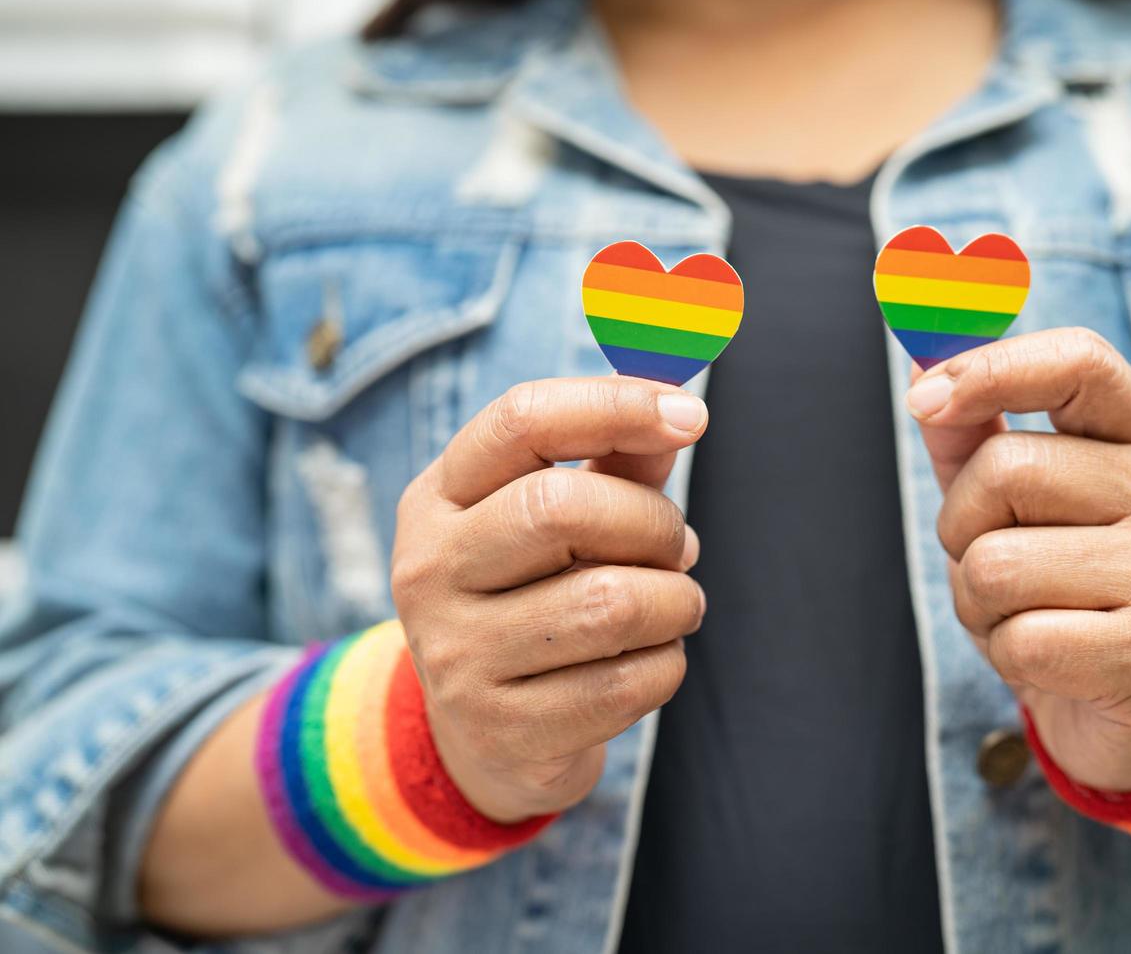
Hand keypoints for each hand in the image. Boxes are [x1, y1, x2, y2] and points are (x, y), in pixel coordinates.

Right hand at [391, 377, 708, 821]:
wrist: (484, 738)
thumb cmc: (534, 599)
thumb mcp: (554, 524)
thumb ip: (614, 465)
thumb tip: (678, 412)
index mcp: (437, 499)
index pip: (521, 420)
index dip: (615, 405)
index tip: (690, 414)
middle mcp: (429, 571)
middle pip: (560, 507)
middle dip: (653, 524)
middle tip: (680, 547)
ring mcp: (457, 656)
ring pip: (609, 603)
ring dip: (675, 601)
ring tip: (673, 607)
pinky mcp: (503, 730)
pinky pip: (625, 684)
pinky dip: (666, 666)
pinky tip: (649, 662)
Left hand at [906, 328, 1130, 790]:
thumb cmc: (1063, 589)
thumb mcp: (1018, 506)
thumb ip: (975, 436)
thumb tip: (920, 368)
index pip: (1079, 361)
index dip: (991, 367)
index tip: (921, 398)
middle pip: (1006, 468)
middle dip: (961, 526)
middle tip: (992, 561)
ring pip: (996, 563)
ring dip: (976, 600)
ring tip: (1023, 614)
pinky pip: (1018, 640)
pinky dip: (1006, 655)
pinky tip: (1050, 660)